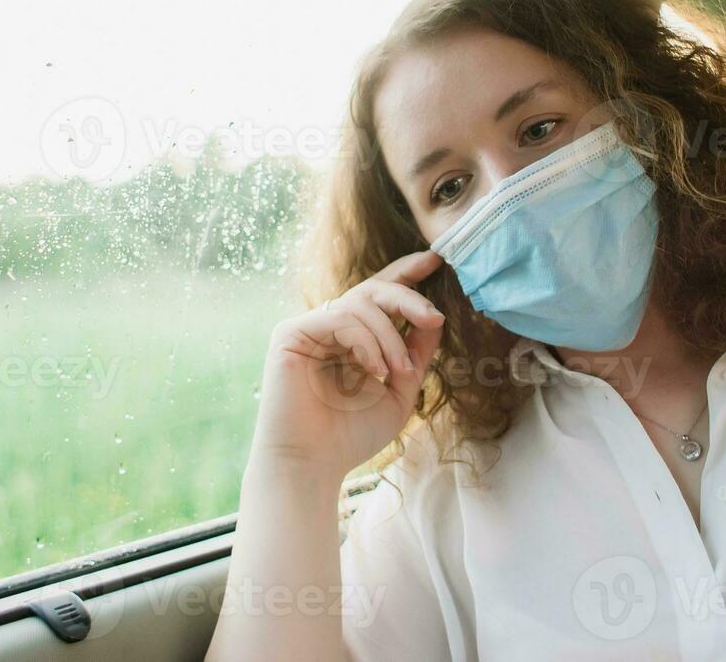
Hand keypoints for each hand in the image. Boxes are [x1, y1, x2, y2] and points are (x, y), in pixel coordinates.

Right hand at [247, 250, 446, 484]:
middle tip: (434, 317)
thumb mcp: (399, 390)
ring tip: (398, 374)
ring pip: (361, 304)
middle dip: (408, 299)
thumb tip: (435, 316)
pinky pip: (340, 319)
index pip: (378, 294)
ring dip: (390, 338)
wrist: (312, 465)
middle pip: (372, 290)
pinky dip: (366, 342)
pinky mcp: (291, 333)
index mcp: (351, 338)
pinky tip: (373, 370)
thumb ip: (415, 353)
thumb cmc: (351, 435)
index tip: (434, 260)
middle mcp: (329, 328)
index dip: (405, 274)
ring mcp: (308, 328)